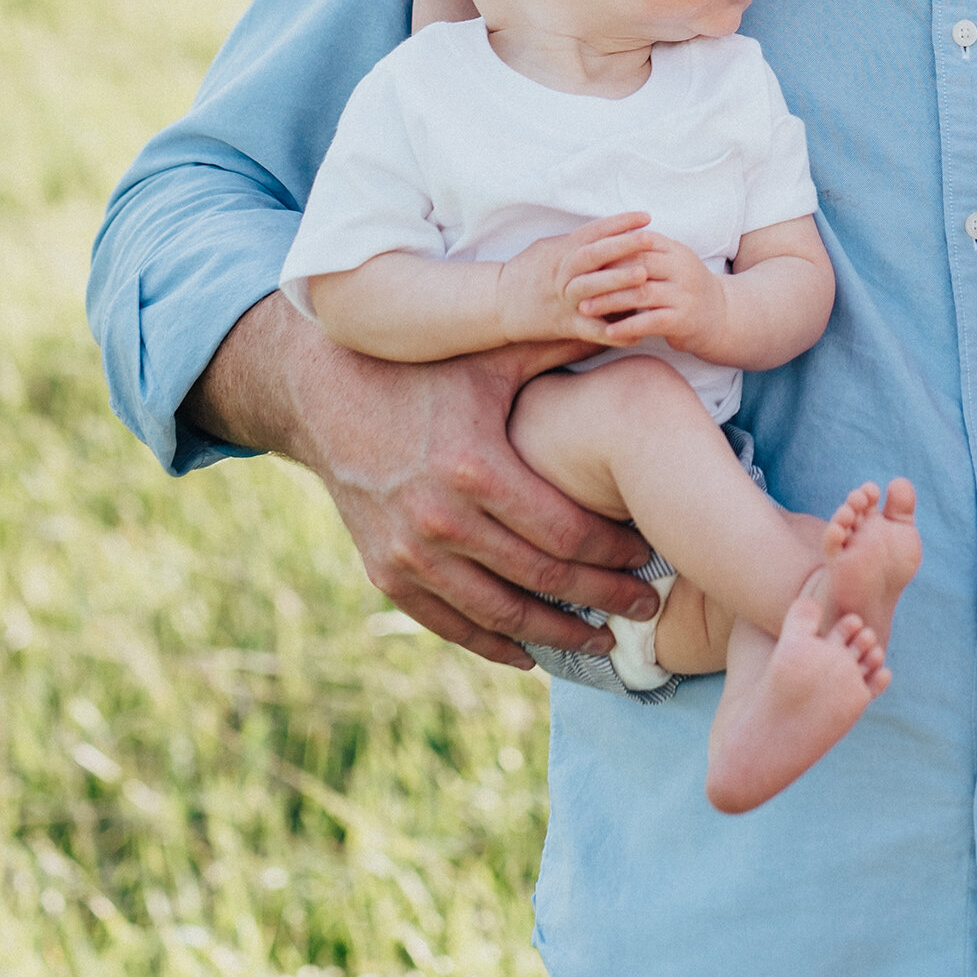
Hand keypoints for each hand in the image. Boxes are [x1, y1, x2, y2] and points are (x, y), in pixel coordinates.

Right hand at [200, 295, 655, 672]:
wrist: (328, 395)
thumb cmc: (424, 370)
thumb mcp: (490, 354)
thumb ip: (561, 344)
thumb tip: (632, 322)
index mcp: (474, 467)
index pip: (563, 531)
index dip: (612, 552)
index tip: (648, 555)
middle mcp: (439, 521)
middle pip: (540, 578)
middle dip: (601, 598)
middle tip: (646, 606)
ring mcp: (408, 554)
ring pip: (498, 613)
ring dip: (556, 634)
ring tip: (604, 642)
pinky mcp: (385, 572)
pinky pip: (448, 623)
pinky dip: (494, 643)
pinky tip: (532, 654)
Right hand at [495, 212, 672, 348]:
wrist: (498, 304)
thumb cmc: (527, 272)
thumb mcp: (549, 247)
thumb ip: (577, 240)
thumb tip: (611, 229)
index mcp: (562, 251)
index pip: (593, 232)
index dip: (619, 223)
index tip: (645, 217)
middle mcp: (563, 273)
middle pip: (592, 255)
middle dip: (621, 246)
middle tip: (650, 239)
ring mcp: (564, 300)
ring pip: (591, 289)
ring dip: (617, 282)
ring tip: (644, 276)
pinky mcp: (566, 325)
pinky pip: (591, 330)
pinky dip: (614, 334)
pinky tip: (639, 333)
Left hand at [550, 224, 728, 359]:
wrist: (721, 317)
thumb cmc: (684, 289)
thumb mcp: (670, 263)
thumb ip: (644, 252)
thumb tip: (602, 241)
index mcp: (676, 250)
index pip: (639, 242)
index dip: (610, 250)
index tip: (582, 258)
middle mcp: (683, 269)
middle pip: (637, 266)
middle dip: (604, 275)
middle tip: (576, 283)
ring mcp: (685, 294)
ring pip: (641, 294)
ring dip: (610, 301)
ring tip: (585, 308)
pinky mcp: (685, 319)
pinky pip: (651, 322)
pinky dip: (628, 326)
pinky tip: (609, 332)